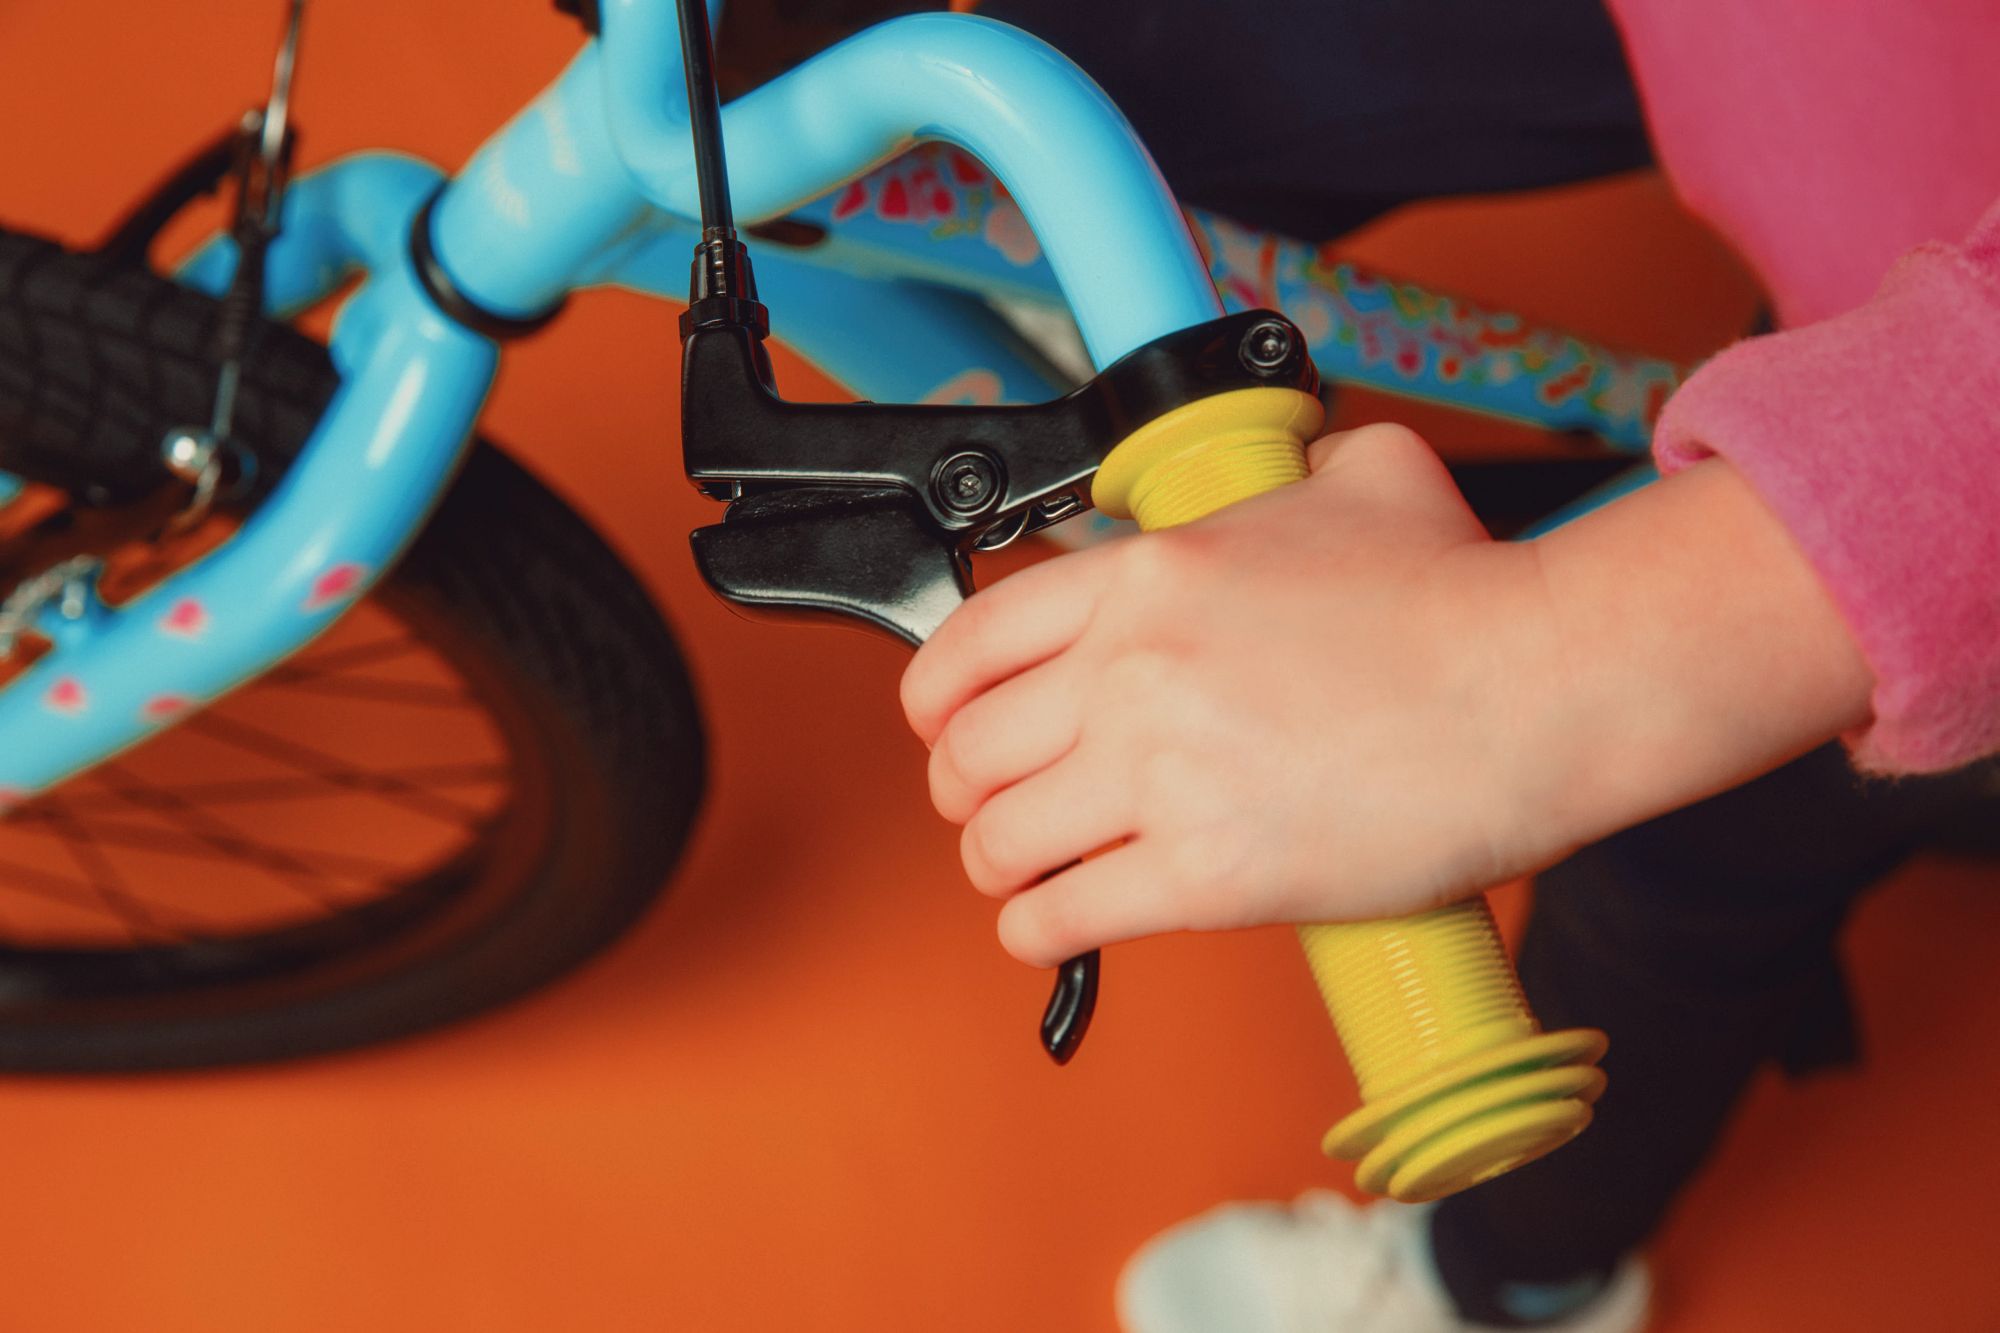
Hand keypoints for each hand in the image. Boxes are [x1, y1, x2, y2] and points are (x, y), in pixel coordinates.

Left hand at [902, 422, 1873, 969]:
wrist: (1541, 689)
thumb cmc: (1465, 594)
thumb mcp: (1366, 475)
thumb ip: (1295, 470)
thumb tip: (1295, 466)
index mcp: (1149, 576)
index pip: (971, 640)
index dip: (934, 697)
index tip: (940, 725)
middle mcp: (1133, 671)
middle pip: (969, 750)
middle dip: (963, 787)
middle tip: (988, 805)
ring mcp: (1163, 776)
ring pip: (1001, 840)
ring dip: (997, 863)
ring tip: (1023, 871)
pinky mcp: (1207, 876)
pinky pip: (1064, 915)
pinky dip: (1036, 929)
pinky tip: (1049, 926)